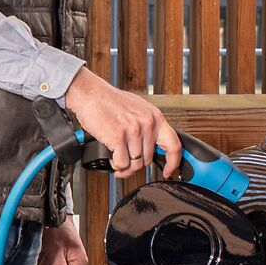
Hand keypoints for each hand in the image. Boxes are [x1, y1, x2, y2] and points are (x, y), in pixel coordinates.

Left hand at [38, 220, 88, 264]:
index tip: (48, 261)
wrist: (50, 212)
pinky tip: (41, 252)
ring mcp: (64, 263)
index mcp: (79, 262)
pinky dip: (39, 262)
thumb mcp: (56, 248)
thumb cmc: (56, 226)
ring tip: (43, 250)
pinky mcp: (56, 261)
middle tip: (45, 253)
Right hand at [63, 68, 182, 179]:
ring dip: (124, 166)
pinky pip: (122, 163)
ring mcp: (133, 130)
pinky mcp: (118, 137)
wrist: (91, 94)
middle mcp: (146, 123)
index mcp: (155, 117)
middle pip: (148, 159)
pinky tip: (112, 159)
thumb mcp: (138, 110)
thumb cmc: (110, 101)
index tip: (169, 170)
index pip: (174, 145)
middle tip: (127, 163)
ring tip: (117, 161)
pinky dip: (116, 165)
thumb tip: (151, 146)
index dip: (173, 162)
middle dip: (136, 165)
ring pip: (135, 164)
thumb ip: (148, 127)